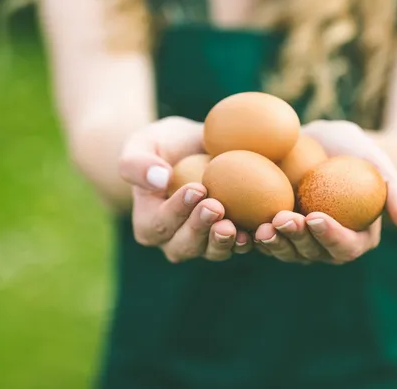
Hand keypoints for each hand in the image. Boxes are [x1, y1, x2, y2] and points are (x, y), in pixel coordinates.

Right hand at [118, 117, 252, 262]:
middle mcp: (174, 241)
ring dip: (223, 241)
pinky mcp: (230, 238)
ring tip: (234, 226)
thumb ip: (137, 163)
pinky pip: (238, 246)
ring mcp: (204, 243)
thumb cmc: (164, 144)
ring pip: (212, 251)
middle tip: (216, 207)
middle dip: (200, 228)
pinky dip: (249, 240)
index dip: (176, 211)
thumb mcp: (142, 144)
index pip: (159, 223)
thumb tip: (160, 179)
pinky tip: (259, 229)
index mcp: (149, 223)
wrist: (196, 148)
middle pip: (184, 245)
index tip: (196, 188)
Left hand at [254, 120, 396, 264]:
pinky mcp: (276, 232)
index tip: (315, 216)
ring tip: (262, 225)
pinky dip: (253, 234)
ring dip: (273, 242)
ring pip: (286, 251)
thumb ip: (396, 189)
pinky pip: (265, 239)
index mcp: (355, 238)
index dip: (330, 236)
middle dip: (296, 240)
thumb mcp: (378, 161)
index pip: (345, 246)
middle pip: (312, 254)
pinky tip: (240, 223)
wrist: (322, 143)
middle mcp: (326, 247)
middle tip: (283, 219)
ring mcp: (299, 242)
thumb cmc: (355, 151)